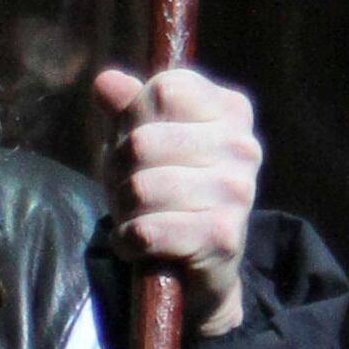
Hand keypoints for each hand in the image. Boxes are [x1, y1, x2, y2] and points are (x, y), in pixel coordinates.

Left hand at [93, 65, 260, 334]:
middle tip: (130, 187)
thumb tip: (105, 83)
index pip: (164, 90)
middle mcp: (243, 146)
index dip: (133, 116)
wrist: (198, 264)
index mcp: (230, 110)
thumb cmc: (167, 188)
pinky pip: (147, 230)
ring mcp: (238, 191)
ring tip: (137, 216)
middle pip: (143, 141)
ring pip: (140, 188)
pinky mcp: (223, 236)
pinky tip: (140, 243)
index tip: (136, 139)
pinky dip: (128, 241)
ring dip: (122, 208)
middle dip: (119, 169)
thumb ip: (127, 108)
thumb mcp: (143, 140)